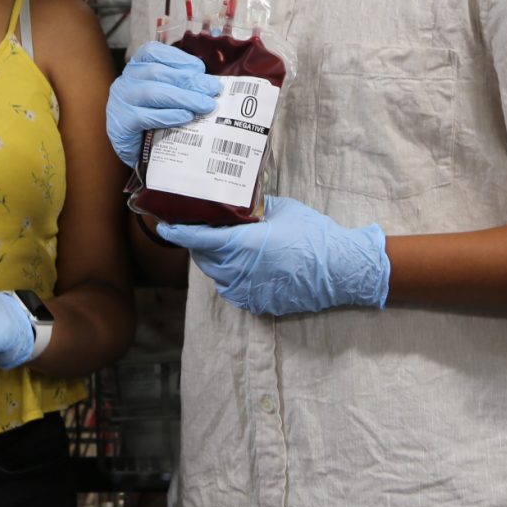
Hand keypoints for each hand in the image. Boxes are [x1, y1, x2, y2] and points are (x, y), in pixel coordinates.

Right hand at [106, 42, 221, 165]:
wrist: (132, 148)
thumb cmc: (152, 117)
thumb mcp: (164, 94)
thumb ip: (180, 85)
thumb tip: (209, 83)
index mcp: (136, 67)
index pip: (153, 52)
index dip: (177, 58)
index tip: (200, 68)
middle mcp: (125, 80)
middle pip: (157, 73)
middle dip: (189, 80)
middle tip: (213, 90)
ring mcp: (120, 101)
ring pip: (152, 92)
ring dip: (183, 98)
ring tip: (205, 105)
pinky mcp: (121, 123)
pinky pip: (145, 117)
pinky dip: (168, 115)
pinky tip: (186, 117)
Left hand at [157, 195, 390, 315]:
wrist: (340, 270)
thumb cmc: (312, 235)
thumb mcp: (281, 209)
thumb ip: (253, 208)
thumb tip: (237, 203)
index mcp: (243, 245)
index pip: (199, 240)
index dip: (179, 232)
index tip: (165, 226)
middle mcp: (240, 271)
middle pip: (204, 258)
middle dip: (197, 243)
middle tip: (198, 226)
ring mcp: (248, 291)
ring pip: (216, 274)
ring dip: (213, 260)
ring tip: (220, 243)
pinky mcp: (258, 303)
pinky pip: (232, 289)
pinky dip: (228, 275)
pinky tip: (238, 262)